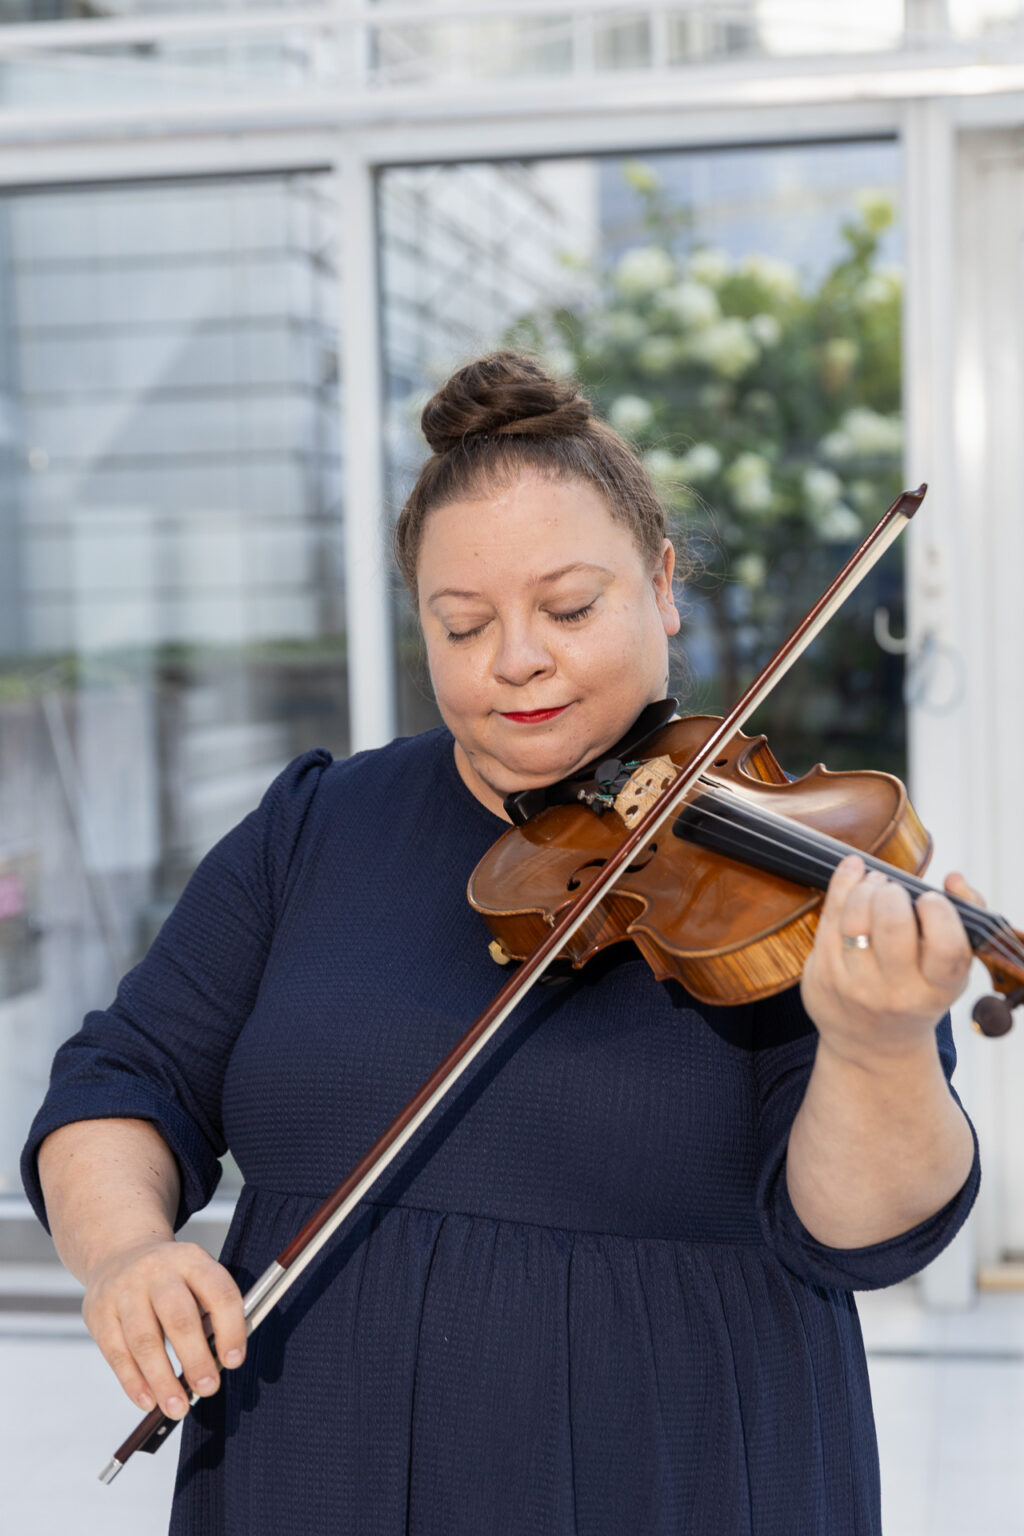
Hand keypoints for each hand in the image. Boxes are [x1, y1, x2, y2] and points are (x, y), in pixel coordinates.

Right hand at [82, 1237, 245, 1420]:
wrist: (119, 1253)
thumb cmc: (170, 1280)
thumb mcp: (195, 1278)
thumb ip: (209, 1313)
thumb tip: (218, 1364)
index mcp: (192, 1260)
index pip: (218, 1293)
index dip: (230, 1328)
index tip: (234, 1361)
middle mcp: (157, 1271)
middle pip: (179, 1317)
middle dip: (195, 1359)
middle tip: (208, 1389)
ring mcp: (124, 1290)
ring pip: (144, 1340)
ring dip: (162, 1380)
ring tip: (178, 1408)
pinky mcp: (98, 1312)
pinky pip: (116, 1353)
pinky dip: (134, 1382)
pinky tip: (148, 1401)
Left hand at [800, 854, 981, 1065]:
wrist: (873, 1048)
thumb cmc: (919, 993)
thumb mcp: (952, 970)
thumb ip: (967, 917)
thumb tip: (952, 879)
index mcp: (938, 990)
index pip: (946, 947)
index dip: (939, 914)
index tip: (930, 899)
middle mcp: (896, 993)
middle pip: (892, 924)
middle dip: (892, 893)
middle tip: (894, 890)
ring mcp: (855, 986)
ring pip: (855, 918)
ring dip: (865, 887)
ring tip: (874, 884)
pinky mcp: (823, 975)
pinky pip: (828, 918)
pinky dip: (842, 885)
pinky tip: (852, 872)